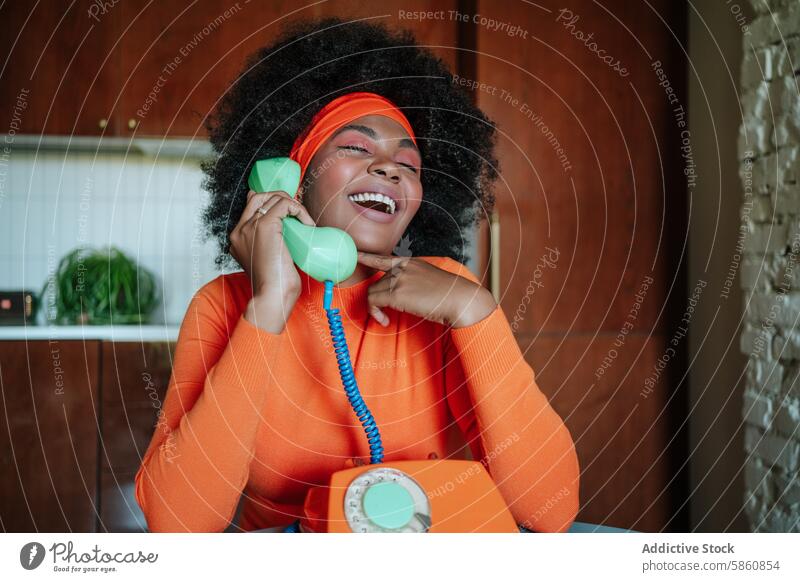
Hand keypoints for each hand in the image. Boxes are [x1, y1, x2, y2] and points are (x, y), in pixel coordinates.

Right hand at [229, 189, 315, 332]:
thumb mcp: (270, 261)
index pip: (251, 206)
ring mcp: (250, 226)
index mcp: (237, 238)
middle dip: (282, 199)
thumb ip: (272, 245)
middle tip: (298, 215)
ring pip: (273, 198)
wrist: (272, 296)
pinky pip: (284, 204)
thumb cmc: (275, 285)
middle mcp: (240, 230)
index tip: (291, 214)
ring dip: (294, 205)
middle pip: (259, 196)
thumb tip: (288, 231)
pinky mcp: (265, 225)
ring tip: (305, 222)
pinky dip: (299, 210)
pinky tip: (307, 224)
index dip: (272, 204)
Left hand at [356, 252, 496, 327]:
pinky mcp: (396, 292)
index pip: (384, 258)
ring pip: (372, 292)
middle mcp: (403, 267)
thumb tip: (400, 294)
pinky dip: (375, 313)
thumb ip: (412, 281)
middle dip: (378, 299)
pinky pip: (373, 301)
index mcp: (411, 262)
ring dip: (376, 308)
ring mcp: (399, 278)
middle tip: (384, 314)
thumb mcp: (429, 280)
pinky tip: (384, 321)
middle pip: (377, 282)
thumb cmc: (450, 296)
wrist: (460, 299)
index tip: (356, 255)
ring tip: (385, 319)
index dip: (367, 257)